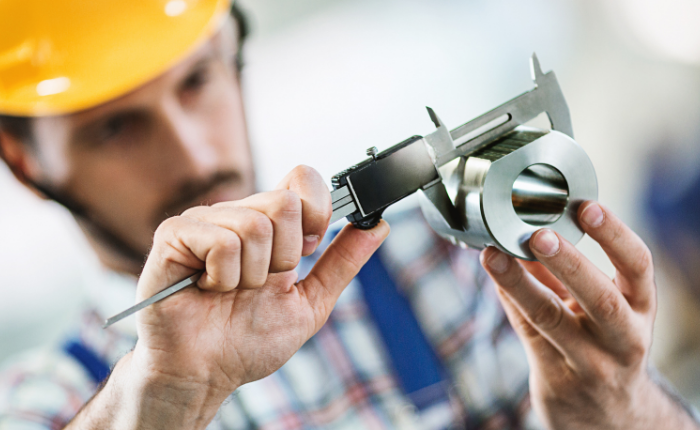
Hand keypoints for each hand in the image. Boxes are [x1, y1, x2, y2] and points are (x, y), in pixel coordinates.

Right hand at [71, 165, 388, 428]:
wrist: (203, 374)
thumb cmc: (247, 340)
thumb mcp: (309, 302)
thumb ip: (342, 262)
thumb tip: (379, 225)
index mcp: (269, 224)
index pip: (302, 178)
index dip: (316, 211)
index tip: (308, 249)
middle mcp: (237, 213)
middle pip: (285, 203)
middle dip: (284, 258)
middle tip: (261, 283)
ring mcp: (204, 220)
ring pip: (255, 225)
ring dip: (252, 275)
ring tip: (231, 291)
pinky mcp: (175, 234)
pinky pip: (222, 241)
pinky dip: (223, 277)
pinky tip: (208, 288)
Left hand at [480, 201, 698, 429]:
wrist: (611, 416)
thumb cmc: (602, 342)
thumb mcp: (603, 307)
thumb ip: (568, 270)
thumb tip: (527, 222)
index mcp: (640, 307)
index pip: (638, 266)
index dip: (614, 234)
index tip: (586, 206)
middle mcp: (624, 337)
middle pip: (601, 299)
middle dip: (569, 264)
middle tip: (539, 235)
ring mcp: (590, 363)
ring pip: (551, 319)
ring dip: (521, 284)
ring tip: (495, 255)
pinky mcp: (557, 379)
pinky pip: (526, 331)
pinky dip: (508, 298)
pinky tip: (492, 272)